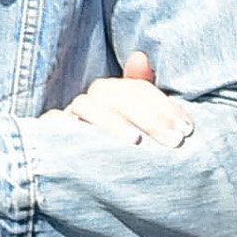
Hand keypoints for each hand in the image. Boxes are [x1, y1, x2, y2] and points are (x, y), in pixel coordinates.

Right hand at [60, 51, 196, 149]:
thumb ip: (144, 96)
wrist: (79, 180)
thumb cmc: (117, 151)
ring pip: (85, 106)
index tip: (187, 128)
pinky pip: (51, 124)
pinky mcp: (49, 135)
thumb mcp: (138, 128)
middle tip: (174, 140)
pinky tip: (81, 136)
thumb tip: (139, 56)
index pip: (137, 88)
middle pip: (114, 94)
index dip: (164, 106)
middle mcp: (89, 102)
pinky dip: (61, 126)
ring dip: (111, 121)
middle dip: (147, 115)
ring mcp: (67, 117)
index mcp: (111, 95)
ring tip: (135, 141)